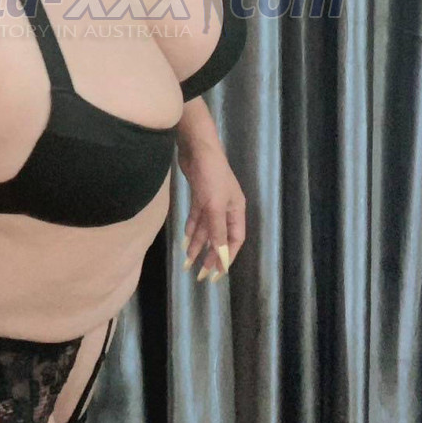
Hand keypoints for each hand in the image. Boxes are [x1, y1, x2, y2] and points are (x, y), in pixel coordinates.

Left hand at [178, 147, 245, 281]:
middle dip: (210, 255)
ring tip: (188, 262)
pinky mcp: (199, 195)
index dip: (226, 257)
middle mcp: (226, 207)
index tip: (217, 274)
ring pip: (206, 228)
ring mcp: (212, 201)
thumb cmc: (211, 175)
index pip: (234, 240)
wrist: (197, 147)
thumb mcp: (215, 206)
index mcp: (236, 210)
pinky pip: (196, 218)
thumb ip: (217, 231)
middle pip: (219, 237)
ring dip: (197, 244)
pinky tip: (185, 240)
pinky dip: (191, 229)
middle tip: (199, 274)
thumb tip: (221, 257)